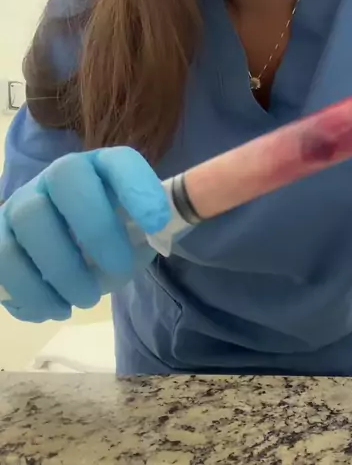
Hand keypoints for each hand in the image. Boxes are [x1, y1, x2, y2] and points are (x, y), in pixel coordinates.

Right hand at [0, 147, 170, 321]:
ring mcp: (23, 201)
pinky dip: (29, 291)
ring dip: (60, 267)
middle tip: (117, 273)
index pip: (120, 161)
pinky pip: (3, 256)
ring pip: (29, 218)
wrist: (59, 244)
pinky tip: (51, 308)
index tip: (158, 226)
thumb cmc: (110, 234)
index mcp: (103, 167)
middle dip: (95, 229)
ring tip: (84, 299)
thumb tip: (212, 205)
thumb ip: (167, 221)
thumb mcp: (141, 229)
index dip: (138, 187)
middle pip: (66, 178)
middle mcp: (60, 175)